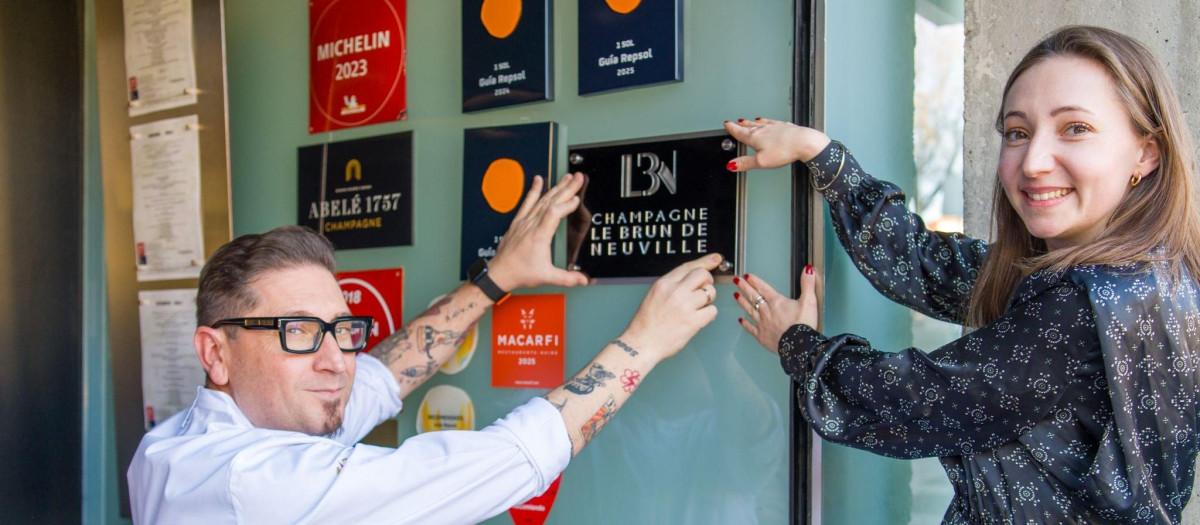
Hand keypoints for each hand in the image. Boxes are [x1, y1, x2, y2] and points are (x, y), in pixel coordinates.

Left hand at [488, 173, 589, 290]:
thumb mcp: (546, 277)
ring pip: (541, 200)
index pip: (553, 214)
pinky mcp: (518, 222)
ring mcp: (524, 222)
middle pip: (550, 202)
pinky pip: (527, 202)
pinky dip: (534, 190)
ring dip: (555, 187)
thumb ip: (567, 278)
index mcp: (538, 236)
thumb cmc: (520, 273)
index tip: (576, 199)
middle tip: (577, 178)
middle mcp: (530, 225)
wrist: (499, 273)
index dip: (566, 205)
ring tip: (566, 177)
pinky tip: (539, 180)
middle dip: (566, 188)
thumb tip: (584, 280)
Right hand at [621, 253, 722, 360]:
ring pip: (710, 292)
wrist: (642, 343)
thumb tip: (693, 278)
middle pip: (703, 275)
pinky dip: (709, 314)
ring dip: (708, 300)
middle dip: (707, 282)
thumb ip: (672, 285)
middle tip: (703, 291)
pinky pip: (712, 310)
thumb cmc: (646, 323)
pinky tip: (699, 319)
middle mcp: (675, 291)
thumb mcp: (654, 296)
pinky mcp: (693, 321)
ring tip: (697, 308)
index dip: (706, 261)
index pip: (689, 266)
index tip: (716, 258)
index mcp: (664, 283)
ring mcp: (685, 306)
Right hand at [723, 118, 830, 169]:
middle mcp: (764, 130)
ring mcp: (775, 127)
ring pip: (760, 123)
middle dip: (741, 125)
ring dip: (752, 122)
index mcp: (755, 137)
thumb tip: (731, 165)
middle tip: (735, 122)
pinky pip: (772, 122)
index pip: (740, 132)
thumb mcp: (761, 162)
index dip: (732, 129)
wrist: (804, 142)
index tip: (726, 124)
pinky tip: (769, 122)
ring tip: (748, 120)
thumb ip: (745, 163)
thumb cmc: (784, 150)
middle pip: (748, 127)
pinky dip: (767, 121)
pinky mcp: (785, 127)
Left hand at [734, 266, 819, 353]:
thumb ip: (807, 284)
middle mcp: (767, 311)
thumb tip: (808, 270)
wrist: (799, 346)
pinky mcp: (762, 336)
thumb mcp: (809, 301)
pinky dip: (745, 324)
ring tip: (735, 295)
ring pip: (749, 310)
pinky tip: (740, 320)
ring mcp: (763, 324)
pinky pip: (750, 328)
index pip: (763, 288)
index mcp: (777, 302)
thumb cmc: (803, 325)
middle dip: (744, 287)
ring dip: (742, 302)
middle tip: (736, 280)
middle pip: (753, 297)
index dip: (754, 281)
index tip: (747, 276)